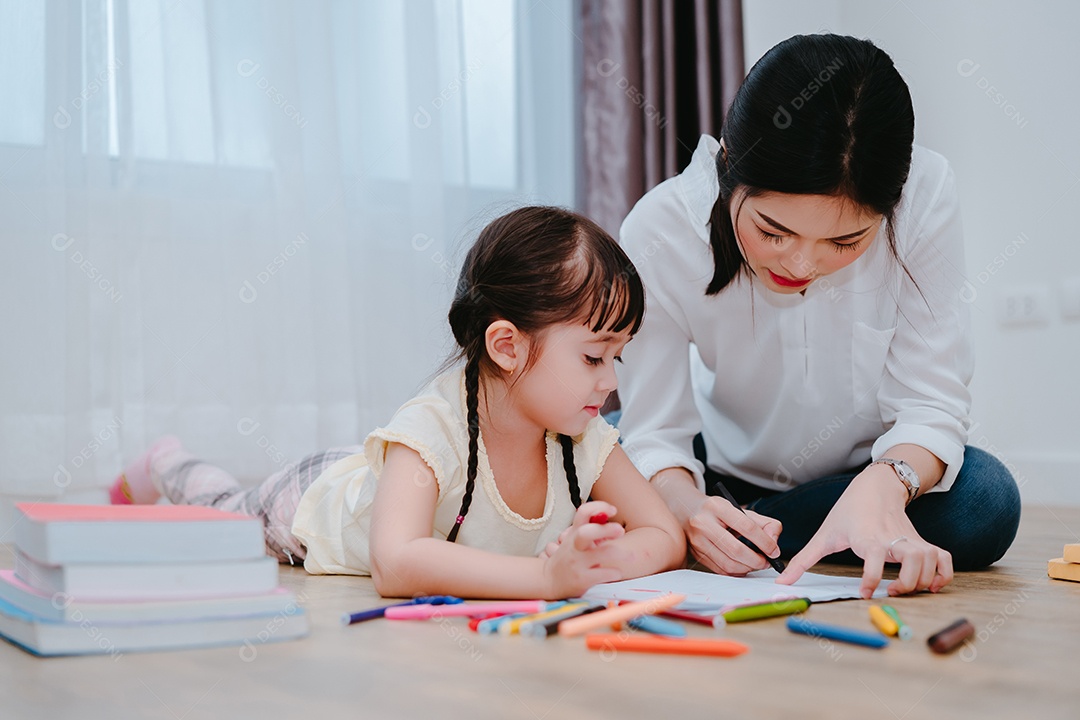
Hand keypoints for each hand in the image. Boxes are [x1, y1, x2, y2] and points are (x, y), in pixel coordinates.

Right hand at [540, 507, 627, 598]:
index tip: (612, 510)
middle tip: (620, 530)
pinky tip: (616, 573)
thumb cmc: (568, 558)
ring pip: (601, 554)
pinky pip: (603, 574)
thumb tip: (611, 521)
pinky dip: (614, 572)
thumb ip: (590, 531)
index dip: (599, 507)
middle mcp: (574, 546)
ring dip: (620, 553)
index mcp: (573, 533)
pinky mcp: (581, 579)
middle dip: (606, 529)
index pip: (583, 513)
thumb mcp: (574, 540)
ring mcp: (577, 563)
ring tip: (630, 556)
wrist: (549, 581)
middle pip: (587, 532)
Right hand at [683, 496, 781, 575]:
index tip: (774, 551)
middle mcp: (703, 523)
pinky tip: (743, 566)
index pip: (746, 526)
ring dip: (747, 568)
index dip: (764, 542)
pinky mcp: (697, 555)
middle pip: (736, 550)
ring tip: (756, 563)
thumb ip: (764, 523)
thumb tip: (774, 542)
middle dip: (757, 560)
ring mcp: (697, 541)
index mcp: (717, 507)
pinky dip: (737, 572)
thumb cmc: (718, 512)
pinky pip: (721, 570)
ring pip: (728, 564)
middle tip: (766, 562)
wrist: (687, 511)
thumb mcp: (740, 509)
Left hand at [776, 465, 952, 597]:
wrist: (875, 487)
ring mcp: (910, 539)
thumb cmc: (848, 512)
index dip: (872, 578)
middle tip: (893, 591)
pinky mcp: (922, 541)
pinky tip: (931, 584)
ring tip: (907, 589)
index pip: (875, 557)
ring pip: (930, 559)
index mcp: (866, 536)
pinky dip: (943, 573)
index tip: (865, 593)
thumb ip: (804, 560)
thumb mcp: (824, 534)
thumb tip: (782, 581)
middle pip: (913, 559)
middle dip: (909, 581)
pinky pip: (943, 558)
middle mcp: (891, 538)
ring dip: (925, 579)